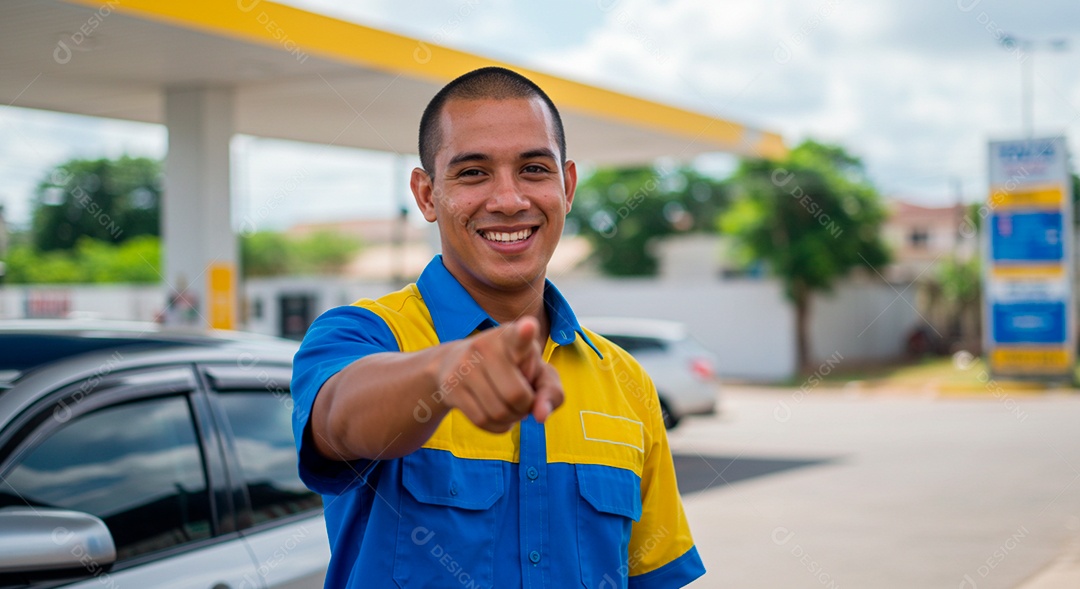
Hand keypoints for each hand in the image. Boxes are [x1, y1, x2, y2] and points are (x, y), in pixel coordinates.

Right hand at [435, 316, 563, 431]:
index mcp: (512, 335)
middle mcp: (486, 345)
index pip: (519, 335)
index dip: (525, 333)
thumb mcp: (538, 374)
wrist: (455, 364)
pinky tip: (497, 415)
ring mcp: (465, 365)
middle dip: (525, 408)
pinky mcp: (451, 386)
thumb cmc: (511, 369)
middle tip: (524, 402)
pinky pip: (482, 421)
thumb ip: (551, 393)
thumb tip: (540, 416)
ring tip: (510, 407)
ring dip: (511, 419)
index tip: (528, 327)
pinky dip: (496, 426)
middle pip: (516, 395)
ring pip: (498, 412)